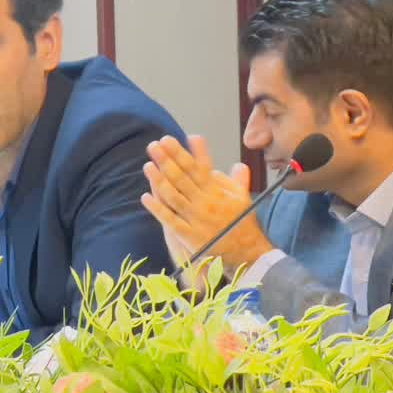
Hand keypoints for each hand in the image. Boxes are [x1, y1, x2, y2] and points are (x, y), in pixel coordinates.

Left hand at [140, 134, 273, 275]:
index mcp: (216, 192)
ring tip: (147, 165)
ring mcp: (196, 218)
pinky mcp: (189, 236)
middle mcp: (205, 202)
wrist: (247, 254)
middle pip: (182, 177)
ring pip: (174, 196)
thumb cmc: (243, 224)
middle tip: (154, 145)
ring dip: (159, 180)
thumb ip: (238, 180)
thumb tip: (238, 164)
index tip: (174, 139)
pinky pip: (170, 220)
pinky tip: (145, 197)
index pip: (198, 167)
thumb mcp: (243, 199)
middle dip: (167, 160)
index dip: (185, 152)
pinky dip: (157, 209)